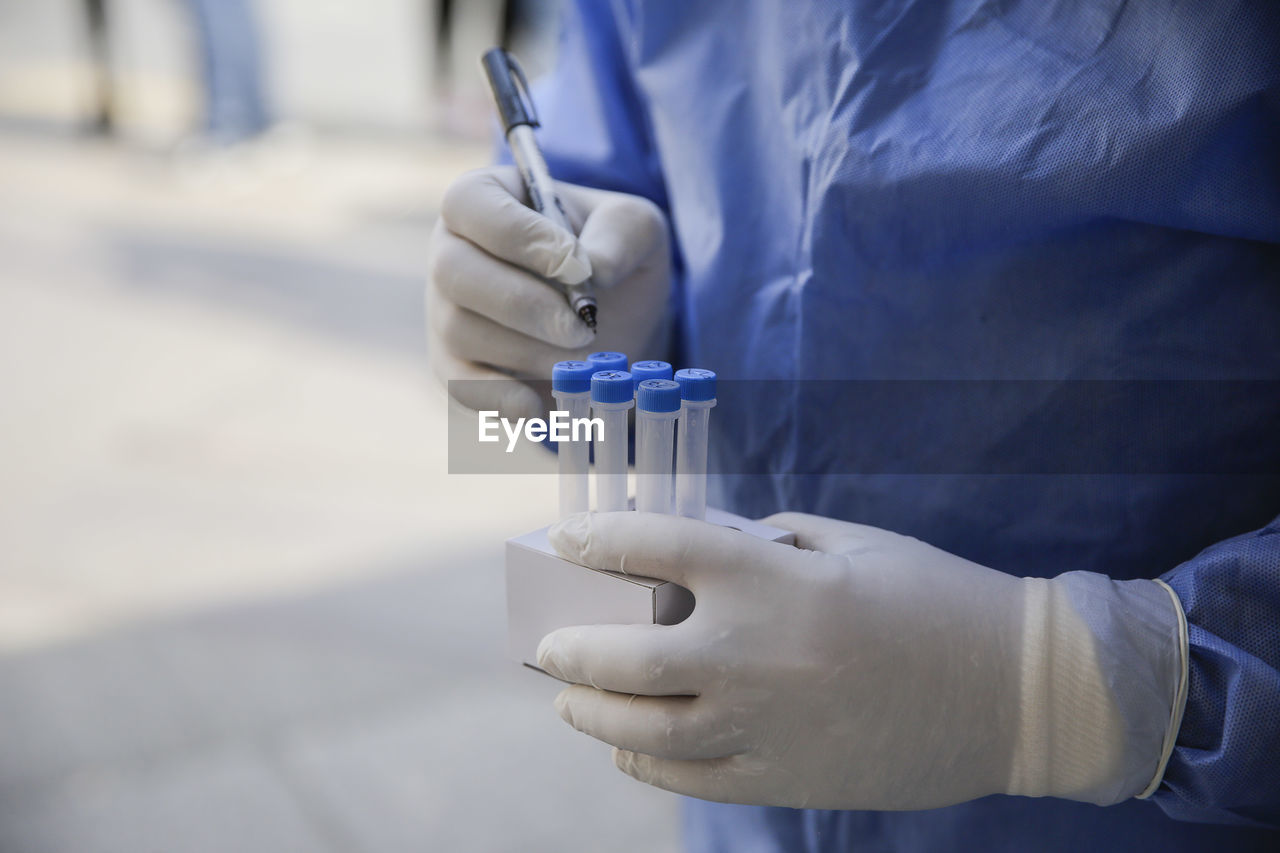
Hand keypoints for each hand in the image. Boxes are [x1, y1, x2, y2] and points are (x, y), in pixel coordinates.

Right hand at [426, 166, 671, 419]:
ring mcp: (446, 311)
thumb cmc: (613, 256)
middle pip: (453, 271)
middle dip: (523, 304)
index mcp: (485, 198)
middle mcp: (450, 251)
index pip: (469, 203)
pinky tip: (538, 407)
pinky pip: (460, 385)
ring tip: (583, 356)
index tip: (574, 265)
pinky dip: (499, 399)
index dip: (517, 234)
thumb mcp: (636, 228)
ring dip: (528, 350)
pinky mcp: (456, 366)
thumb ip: (621, 234)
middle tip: (583, 327)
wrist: (616, 320)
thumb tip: (593, 268)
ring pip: (462, 330)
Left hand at [538, 512, 1184, 809]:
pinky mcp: (783, 780)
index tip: (568, 540)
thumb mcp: (847, 543)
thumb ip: (764, 542)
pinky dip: (644, 762)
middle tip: (548, 642)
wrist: (1014, 693)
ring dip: (591, 715)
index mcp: (773, 582)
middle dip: (570, 648)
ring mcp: (764, 727)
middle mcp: (753, 655)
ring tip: (569, 701)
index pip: (655, 548)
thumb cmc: (934, 598)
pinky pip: (689, 778)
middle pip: (624, 658)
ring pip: (642, 732)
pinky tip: (627, 750)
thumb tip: (698, 545)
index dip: (598, 541)